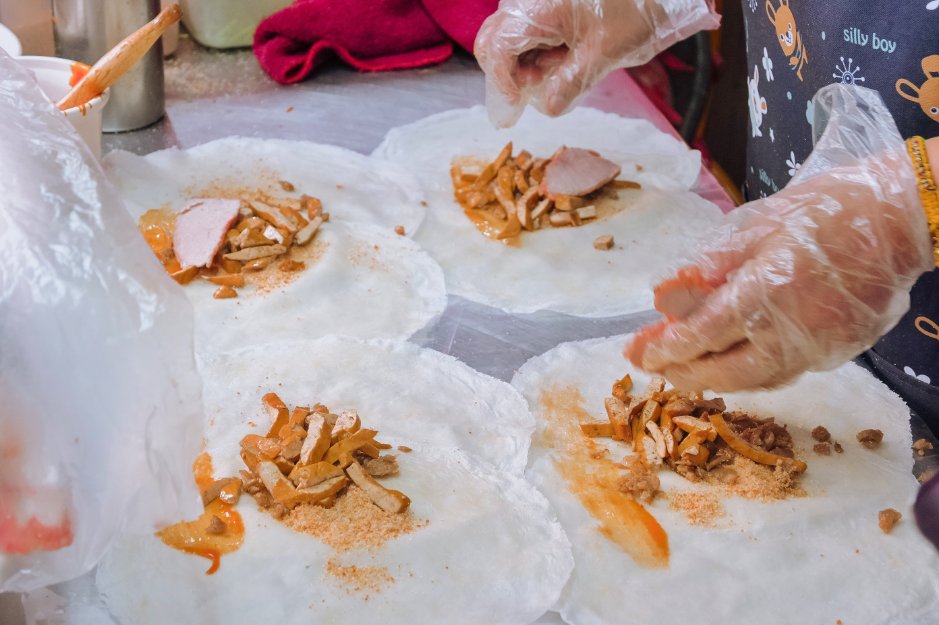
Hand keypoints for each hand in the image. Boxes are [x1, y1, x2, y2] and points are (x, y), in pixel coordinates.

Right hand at [474, 0, 718, 125]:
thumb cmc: (635, 9)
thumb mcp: (605, 53)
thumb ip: (571, 83)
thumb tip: (548, 108)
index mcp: (540, 8)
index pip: (497, 47)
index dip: (501, 80)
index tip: (517, 103)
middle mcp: (531, 3)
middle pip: (493, 41)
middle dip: (507, 72)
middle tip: (535, 88)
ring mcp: (539, 5)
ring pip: (509, 40)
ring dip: (524, 64)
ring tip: (557, 71)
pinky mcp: (549, 10)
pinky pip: (528, 36)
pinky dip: (538, 55)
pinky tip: (562, 60)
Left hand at [626, 145, 933, 391]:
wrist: (902, 218)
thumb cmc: (826, 211)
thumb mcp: (756, 225)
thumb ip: (709, 267)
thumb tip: (663, 297)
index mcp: (765, 293)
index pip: (701, 335)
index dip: (665, 348)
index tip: (637, 353)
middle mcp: (791, 332)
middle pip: (724, 372)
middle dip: (682, 374)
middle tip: (653, 367)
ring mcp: (819, 348)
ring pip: (754, 382)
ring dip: (713, 380)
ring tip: (684, 370)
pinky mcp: (838, 353)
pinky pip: (783, 374)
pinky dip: (749, 374)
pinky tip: (731, 363)